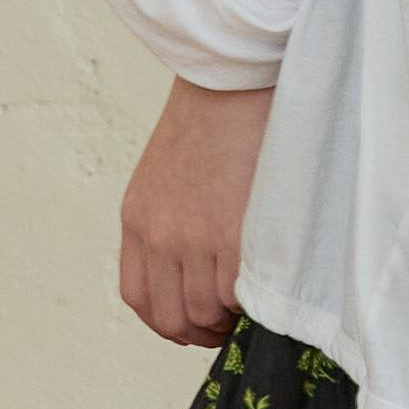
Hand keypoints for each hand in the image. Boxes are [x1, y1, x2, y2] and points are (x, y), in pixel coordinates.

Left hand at [118, 75, 272, 345]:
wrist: (234, 78)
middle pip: (172, 318)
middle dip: (204, 330)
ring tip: (255, 296)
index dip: (170, 322)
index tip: (198, 321)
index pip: (140, 298)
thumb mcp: (169, 171)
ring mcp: (194, 240)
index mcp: (139, 219)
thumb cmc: (216, 114)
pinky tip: (268, 280)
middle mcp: (160, 236)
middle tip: (233, 322)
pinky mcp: (232, 238)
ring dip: (232, 316)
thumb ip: (174, 217)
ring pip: (207, 314)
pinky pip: (238, 297)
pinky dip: (254, 300)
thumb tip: (198, 265)